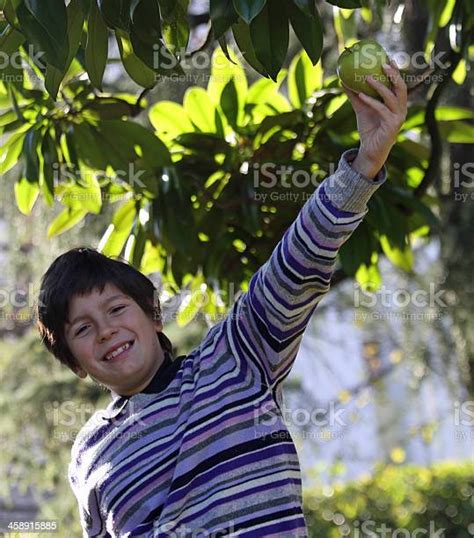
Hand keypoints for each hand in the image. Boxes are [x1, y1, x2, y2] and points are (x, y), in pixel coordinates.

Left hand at [342, 59, 407, 178]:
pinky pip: (381, 109)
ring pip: (392, 97)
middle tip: (383, 63)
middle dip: (394, 74)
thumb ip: (354, 95)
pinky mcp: (392, 126)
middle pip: (401, 87)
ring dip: (380, 86)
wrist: (369, 150)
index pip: (399, 84)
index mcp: (397, 104)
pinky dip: (371, 101)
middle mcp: (401, 109)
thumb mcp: (360, 109)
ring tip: (367, 77)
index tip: (388, 57)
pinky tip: (361, 94)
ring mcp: (398, 117)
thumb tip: (343, 80)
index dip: (395, 71)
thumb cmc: (368, 129)